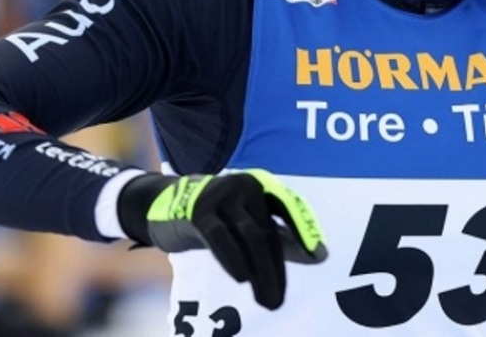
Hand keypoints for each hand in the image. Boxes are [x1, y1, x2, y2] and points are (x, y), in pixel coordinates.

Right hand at [118, 170, 326, 308]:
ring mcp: (221, 195)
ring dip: (260, 273)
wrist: (165, 205)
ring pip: (250, 236)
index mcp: (261, 186)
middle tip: (278, 301)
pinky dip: (233, 258)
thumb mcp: (248, 224)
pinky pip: (219, 237)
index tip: (319, 257)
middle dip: (276, 269)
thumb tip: (320, 256)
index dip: (304, 232)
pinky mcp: (199, 211)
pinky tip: (242, 279)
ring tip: (266, 301)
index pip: (289, 208)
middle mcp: (245, 186)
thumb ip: (280, 238)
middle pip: (268, 231)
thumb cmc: (218, 219)